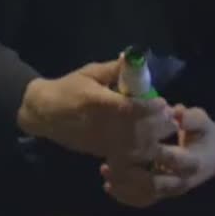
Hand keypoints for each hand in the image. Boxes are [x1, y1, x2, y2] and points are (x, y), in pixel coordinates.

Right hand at [17, 61, 175, 160]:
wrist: (43, 113)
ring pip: (134, 148)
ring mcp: (101, 142)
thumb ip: (114, 69)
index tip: (163, 102)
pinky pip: (126, 156)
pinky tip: (152, 142)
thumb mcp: (90, 73)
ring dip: (153, 140)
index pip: (130, 109)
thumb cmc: (68, 88)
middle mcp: (101, 125)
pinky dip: (142, 152)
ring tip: (165, 128)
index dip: (150, 108)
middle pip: (137, 131)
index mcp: (98, 103)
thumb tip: (135, 59)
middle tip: (171, 116)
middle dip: (158, 125)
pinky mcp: (101, 152)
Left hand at [99, 105, 214, 208]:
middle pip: (154, 183)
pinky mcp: (163, 195)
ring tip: (105, 169)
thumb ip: (190, 118)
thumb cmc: (206, 135)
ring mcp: (171, 191)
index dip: (152, 150)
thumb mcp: (203, 121)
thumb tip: (176, 112)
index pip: (171, 160)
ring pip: (145, 195)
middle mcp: (181, 181)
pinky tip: (108, 185)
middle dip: (130, 173)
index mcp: (193, 162)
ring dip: (124, 186)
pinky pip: (143, 201)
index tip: (132, 139)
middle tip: (110, 158)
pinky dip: (125, 196)